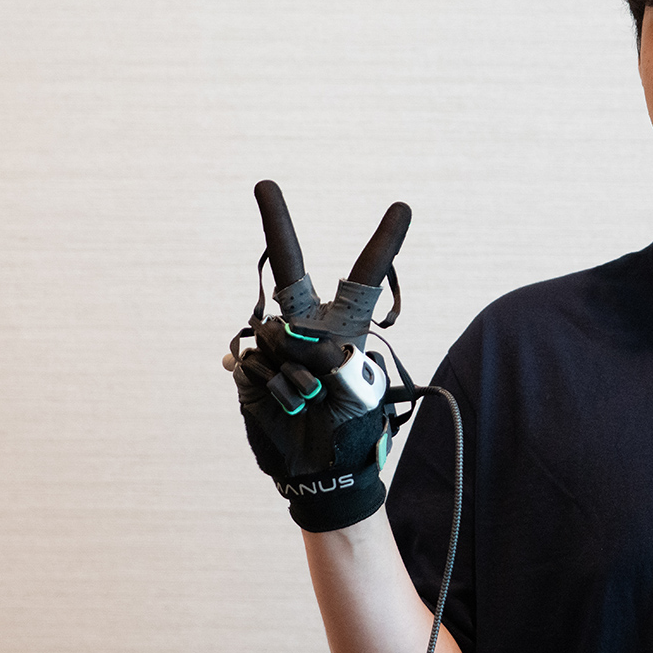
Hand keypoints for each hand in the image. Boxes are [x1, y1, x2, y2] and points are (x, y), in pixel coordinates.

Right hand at [225, 181, 409, 531]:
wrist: (316, 468)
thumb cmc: (349, 427)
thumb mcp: (355, 391)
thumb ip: (329, 357)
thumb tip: (286, 339)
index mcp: (346, 325)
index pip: (366, 277)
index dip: (385, 243)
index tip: (404, 207)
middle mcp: (307, 325)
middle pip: (290, 267)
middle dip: (276, 224)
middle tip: (264, 184)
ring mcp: (274, 343)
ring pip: (277, 338)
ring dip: (294, 373)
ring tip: (308, 401)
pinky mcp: (249, 367)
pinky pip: (256, 365)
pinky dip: (272, 387)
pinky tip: (283, 405)